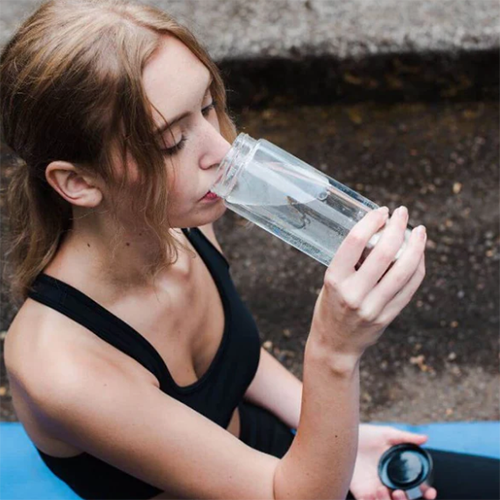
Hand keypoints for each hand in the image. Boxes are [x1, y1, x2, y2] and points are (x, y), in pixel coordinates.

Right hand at [311, 206, 425, 357]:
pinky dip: (417, 266)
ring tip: (419, 230)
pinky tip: (418, 253)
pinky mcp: (388, 316)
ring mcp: (373, 307)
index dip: (371, 221)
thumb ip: (352, 262)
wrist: (334, 344)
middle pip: (384, 253)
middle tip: (403, 213)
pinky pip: (410, 287)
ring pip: (404, 270)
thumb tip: (379, 233)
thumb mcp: (331, 281)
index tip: (381, 211)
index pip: (354, 242)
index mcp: (334, 280)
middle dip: (397, 228)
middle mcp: (354, 294)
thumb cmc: (330, 306)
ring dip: (416, 246)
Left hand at [349, 424, 436, 499]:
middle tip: (399, 492)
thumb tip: (425, 438)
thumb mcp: (387, 435)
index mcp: (401, 474)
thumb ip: (405, 438)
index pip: (419, 489)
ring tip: (381, 489)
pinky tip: (371, 493)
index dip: (427, 492)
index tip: (429, 492)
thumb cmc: (370, 435)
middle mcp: (392, 485)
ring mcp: (377, 490)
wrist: (347, 436)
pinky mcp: (362, 493)